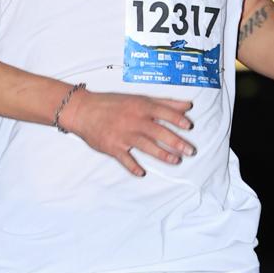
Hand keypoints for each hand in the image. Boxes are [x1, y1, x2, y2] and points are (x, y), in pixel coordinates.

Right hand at [66, 85, 195, 176]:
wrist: (83, 110)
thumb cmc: (112, 104)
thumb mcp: (140, 99)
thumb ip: (165, 103)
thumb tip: (187, 105)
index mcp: (141, 107)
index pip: (164, 112)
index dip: (177, 120)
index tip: (189, 126)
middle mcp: (134, 120)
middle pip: (159, 132)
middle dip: (176, 142)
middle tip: (190, 151)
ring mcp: (123, 135)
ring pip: (146, 146)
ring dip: (162, 155)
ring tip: (176, 161)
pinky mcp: (113, 147)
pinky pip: (125, 159)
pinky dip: (133, 167)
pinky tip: (142, 173)